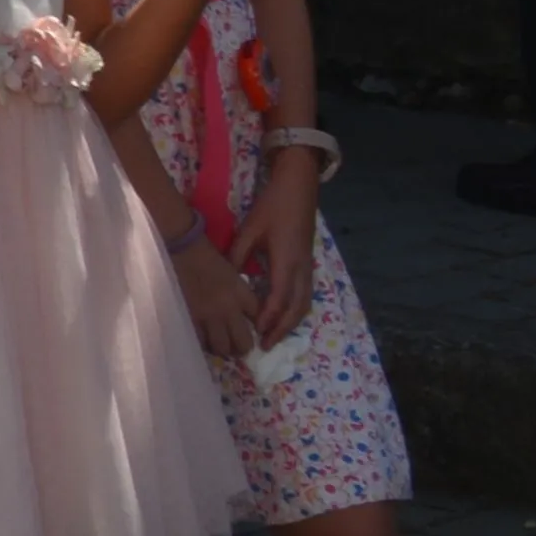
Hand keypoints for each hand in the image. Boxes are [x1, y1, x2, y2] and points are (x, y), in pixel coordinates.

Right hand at [168, 236, 256, 360]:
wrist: (182, 248)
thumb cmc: (207, 255)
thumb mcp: (233, 273)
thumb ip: (241, 293)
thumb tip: (244, 312)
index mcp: (241, 295)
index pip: (259, 320)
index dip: (258, 328)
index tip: (254, 330)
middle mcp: (229, 309)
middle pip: (243, 342)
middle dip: (242, 348)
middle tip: (238, 347)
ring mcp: (208, 316)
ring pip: (222, 347)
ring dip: (224, 350)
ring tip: (221, 348)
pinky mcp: (190, 318)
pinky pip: (201, 341)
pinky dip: (204, 344)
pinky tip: (203, 341)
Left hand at [242, 159, 325, 343]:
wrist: (298, 189)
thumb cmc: (272, 207)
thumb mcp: (250, 230)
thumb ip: (237, 255)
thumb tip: (226, 279)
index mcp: (287, 262)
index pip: (279, 299)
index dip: (269, 319)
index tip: (256, 333)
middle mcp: (302, 269)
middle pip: (296, 309)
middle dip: (282, 329)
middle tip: (266, 345)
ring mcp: (308, 267)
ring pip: (304, 304)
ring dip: (291, 322)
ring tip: (274, 336)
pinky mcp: (308, 264)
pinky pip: (306, 294)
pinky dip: (296, 310)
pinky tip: (284, 315)